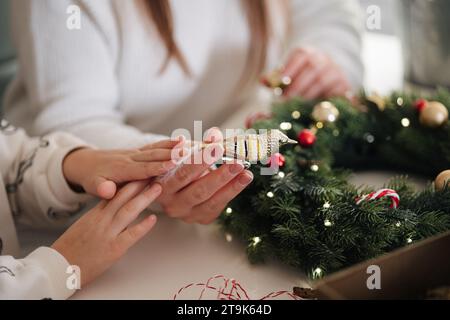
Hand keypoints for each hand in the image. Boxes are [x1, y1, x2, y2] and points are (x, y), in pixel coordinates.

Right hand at [52, 181, 160, 286]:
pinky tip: (153, 218)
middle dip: (139, 184)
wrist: (59, 268)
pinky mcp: (113, 249)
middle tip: (153, 173)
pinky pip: (131, 234)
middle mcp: (101, 220)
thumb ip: (100, 217)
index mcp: (95, 214)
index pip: (114, 193)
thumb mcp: (84, 227)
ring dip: (145, 198)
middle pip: (122, 197)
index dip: (129, 183)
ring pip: (128, 210)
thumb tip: (116, 209)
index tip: (141, 174)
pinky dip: (143, 226)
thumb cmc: (71, 250)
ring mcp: (108, 233)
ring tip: (157, 188)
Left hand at [63, 139, 184, 198]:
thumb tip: (107, 191)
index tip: (173, 164)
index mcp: (122, 169)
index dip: (158, 166)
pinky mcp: (139, 151)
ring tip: (188, 143)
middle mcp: (131, 158)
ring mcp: (135, 153)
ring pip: (156, 149)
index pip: (143, 168)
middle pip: (153, 156)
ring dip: (172, 146)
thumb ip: (101, 189)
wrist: (86, 162)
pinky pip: (155, 146)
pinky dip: (168, 143)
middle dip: (170, 154)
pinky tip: (182, 140)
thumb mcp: (92, 186)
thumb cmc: (92, 178)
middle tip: (188, 153)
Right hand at [156, 128, 253, 224]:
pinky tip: (243, 179)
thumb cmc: (181, 166)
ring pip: (212, 201)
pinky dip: (233, 191)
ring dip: (231, 185)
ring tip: (246, 172)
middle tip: (237, 162)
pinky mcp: (202, 218)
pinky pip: (219, 206)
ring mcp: (187, 214)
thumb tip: (215, 134)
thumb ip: (201, 144)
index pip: (183, 173)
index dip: (201, 160)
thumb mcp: (186, 154)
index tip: (217, 147)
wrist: (178, 187)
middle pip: (199, 190)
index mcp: (162, 186)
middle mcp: (172, 204)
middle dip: (220, 175)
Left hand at [266, 47, 350, 98]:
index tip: (279, 85)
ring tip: (295, 106)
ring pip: (322, 81)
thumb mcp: (288, 75)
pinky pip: (334, 92)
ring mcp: (335, 70)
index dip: (289, 69)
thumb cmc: (301, 79)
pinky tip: (312, 109)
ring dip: (307, 94)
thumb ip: (275, 79)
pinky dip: (322, 101)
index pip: (300, 55)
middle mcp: (324, 58)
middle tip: (284, 101)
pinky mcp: (344, 85)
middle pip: (312, 68)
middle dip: (296, 86)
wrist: (328, 80)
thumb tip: (262, 80)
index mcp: (308, 52)